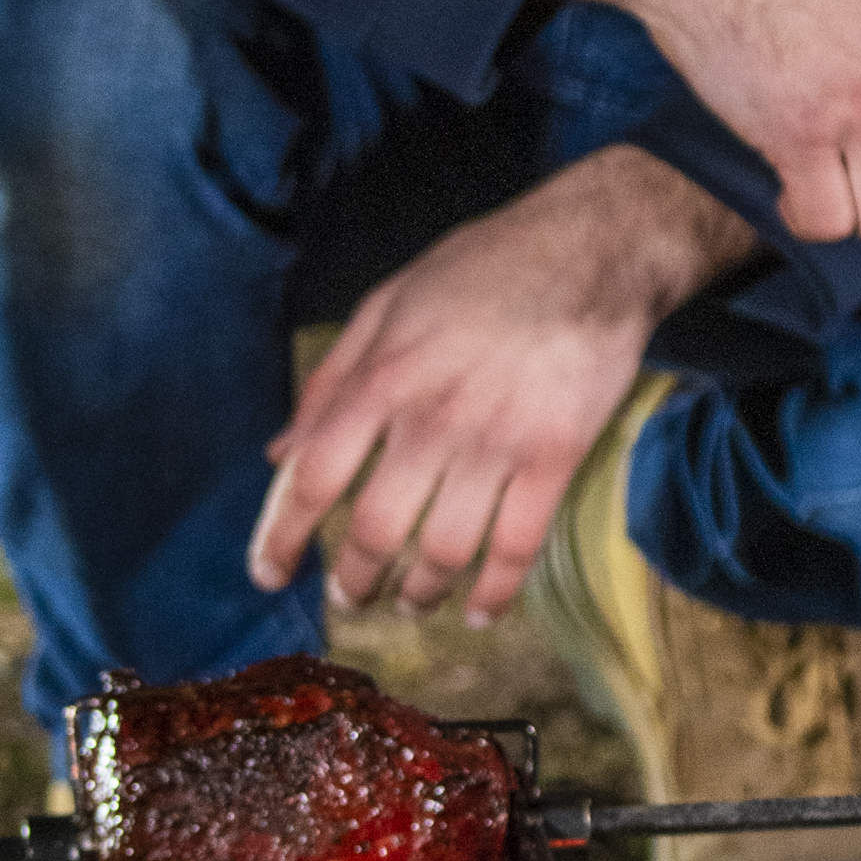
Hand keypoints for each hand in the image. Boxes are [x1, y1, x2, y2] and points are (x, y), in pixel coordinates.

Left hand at [246, 147, 752, 623]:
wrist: (591, 250)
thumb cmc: (481, 270)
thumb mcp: (386, 305)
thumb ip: (330, 381)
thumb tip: (279, 453)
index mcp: (382, 377)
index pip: (312, 477)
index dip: (282, 537)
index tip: (269, 574)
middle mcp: (432, 418)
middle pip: (375, 530)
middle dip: (356, 580)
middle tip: (354, 596)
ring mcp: (497, 442)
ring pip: (444, 553)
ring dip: (420, 593)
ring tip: (413, 601)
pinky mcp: (556, 457)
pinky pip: (517, 548)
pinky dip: (494, 593)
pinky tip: (479, 610)